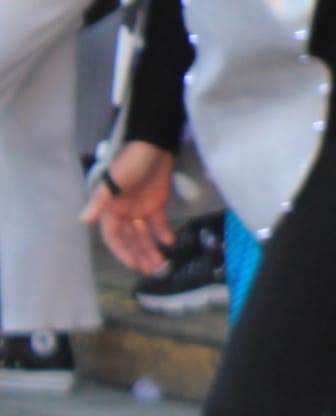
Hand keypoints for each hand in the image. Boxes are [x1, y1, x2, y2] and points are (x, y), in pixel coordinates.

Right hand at [81, 142, 176, 275]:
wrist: (155, 145)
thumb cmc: (131, 162)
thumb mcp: (114, 181)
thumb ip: (100, 201)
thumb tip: (84, 219)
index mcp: (112, 209)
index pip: (114, 237)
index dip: (122, 251)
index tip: (133, 264)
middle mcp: (125, 212)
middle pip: (131, 238)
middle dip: (140, 254)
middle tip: (151, 270)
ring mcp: (141, 207)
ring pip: (145, 234)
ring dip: (152, 248)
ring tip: (161, 263)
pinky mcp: (157, 202)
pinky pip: (159, 222)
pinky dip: (164, 232)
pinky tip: (170, 242)